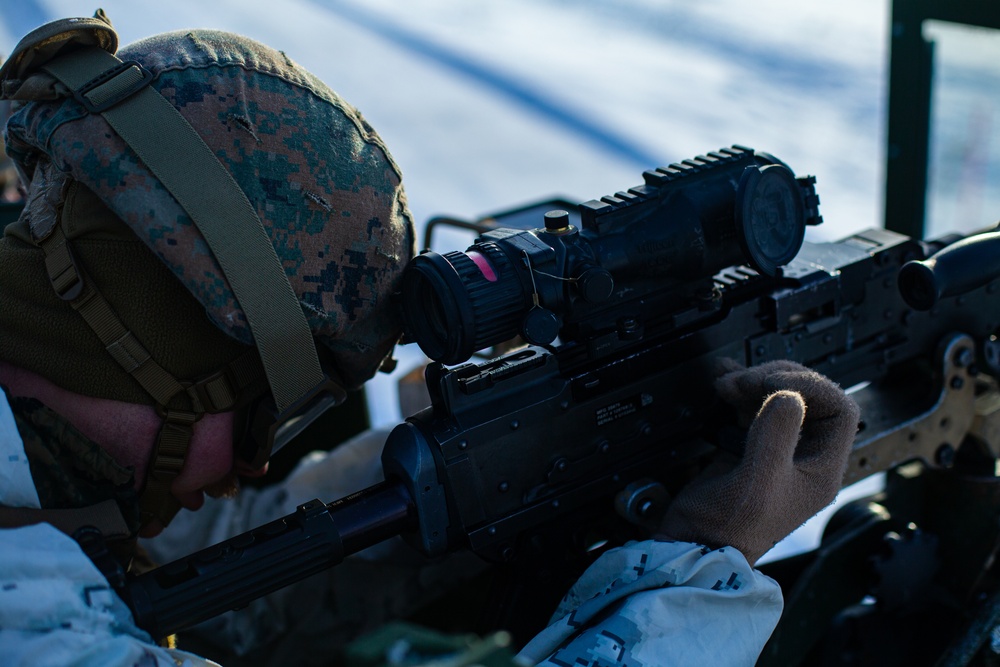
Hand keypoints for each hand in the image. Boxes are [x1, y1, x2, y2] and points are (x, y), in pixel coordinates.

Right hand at [657, 360, 859, 564]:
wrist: (694, 542)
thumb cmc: (731, 527)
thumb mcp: (759, 482)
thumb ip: (777, 436)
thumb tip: (787, 395)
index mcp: (821, 469)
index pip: (839, 410)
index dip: (811, 387)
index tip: (774, 382)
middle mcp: (804, 456)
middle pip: (809, 397)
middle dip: (775, 380)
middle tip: (743, 381)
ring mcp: (777, 448)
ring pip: (779, 397)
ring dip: (753, 382)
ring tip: (726, 382)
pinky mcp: (749, 445)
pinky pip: (753, 406)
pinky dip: (739, 391)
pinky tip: (722, 383)